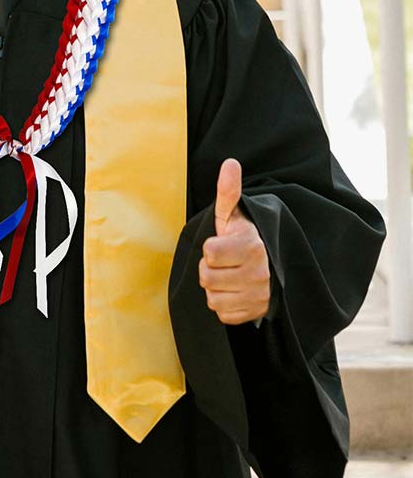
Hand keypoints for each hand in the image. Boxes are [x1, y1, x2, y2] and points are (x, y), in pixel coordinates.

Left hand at [198, 157, 270, 324]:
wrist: (270, 267)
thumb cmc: (242, 238)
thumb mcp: (233, 215)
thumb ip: (228, 192)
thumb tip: (230, 163)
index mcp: (252, 246)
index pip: (210, 253)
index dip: (209, 249)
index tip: (221, 245)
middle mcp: (259, 273)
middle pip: (207, 278)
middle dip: (209, 269)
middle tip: (223, 263)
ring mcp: (258, 296)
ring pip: (212, 298)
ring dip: (215, 288)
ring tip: (228, 277)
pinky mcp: (254, 314)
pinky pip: (222, 314)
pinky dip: (224, 305)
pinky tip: (233, 292)